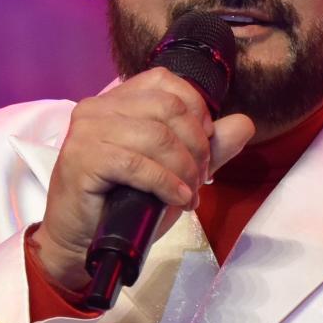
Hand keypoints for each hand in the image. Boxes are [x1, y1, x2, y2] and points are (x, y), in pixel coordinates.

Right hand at [33, 67, 256, 300]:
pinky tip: (177, 199)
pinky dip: (166, 183)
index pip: (166, 81)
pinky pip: (137, 164)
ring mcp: (87, 131)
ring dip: (184, 169)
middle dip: (196, 146)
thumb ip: (207, 147)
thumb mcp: (173, 170)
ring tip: (188, 194)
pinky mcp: (83, 159)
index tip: (206, 145)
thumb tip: (244, 124)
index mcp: (116, 100)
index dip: (196, 110)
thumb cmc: (121, 204)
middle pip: (168, 108)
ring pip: (157, 136)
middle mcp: (98, 107)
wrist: (78, 240)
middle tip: (200, 178)